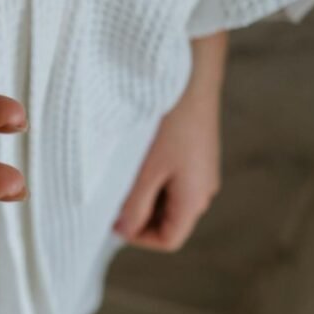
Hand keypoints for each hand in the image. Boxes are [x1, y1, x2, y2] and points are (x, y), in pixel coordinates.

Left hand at [113, 31, 226, 251]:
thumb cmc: (170, 123)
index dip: (137, 237)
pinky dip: (151, 174)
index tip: (111, 218)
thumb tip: (124, 230)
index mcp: (195, 199)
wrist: (192, 74)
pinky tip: (134, 156)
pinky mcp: (196, 150)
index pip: (168, 239)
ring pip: (167, 197)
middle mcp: (204, 188)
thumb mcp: (146, 171)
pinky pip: (172, 176)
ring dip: (143, 192)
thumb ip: (135, 206)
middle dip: (138, 213)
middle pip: (168, 220)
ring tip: (120, 174)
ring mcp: (201, 169)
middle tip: (110, 195)